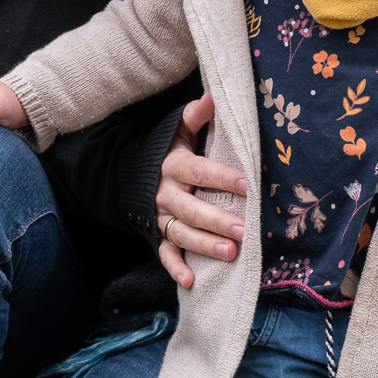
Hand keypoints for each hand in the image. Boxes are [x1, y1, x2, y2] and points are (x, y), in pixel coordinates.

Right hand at [156, 92, 246, 288]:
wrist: (131, 173)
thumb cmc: (166, 150)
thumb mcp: (178, 131)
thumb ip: (196, 116)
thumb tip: (214, 95)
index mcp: (174, 166)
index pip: (200, 171)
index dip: (222, 177)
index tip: (247, 182)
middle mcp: (166, 193)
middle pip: (192, 209)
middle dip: (218, 220)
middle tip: (244, 230)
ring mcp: (161, 216)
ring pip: (182, 233)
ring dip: (205, 245)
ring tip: (231, 253)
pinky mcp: (157, 233)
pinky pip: (164, 252)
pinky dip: (175, 267)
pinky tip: (190, 282)